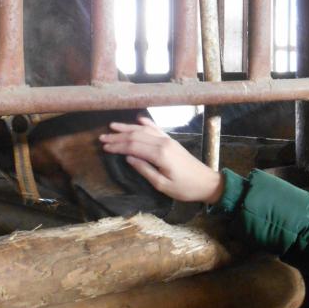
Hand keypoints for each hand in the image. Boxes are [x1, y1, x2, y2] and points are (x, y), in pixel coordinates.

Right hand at [99, 116, 224, 203]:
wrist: (206, 182)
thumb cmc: (184, 188)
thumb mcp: (162, 185)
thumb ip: (145, 170)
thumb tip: (129, 158)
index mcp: (159, 154)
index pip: (133, 146)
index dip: (117, 146)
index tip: (104, 146)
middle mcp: (162, 143)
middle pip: (136, 136)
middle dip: (118, 136)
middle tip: (102, 137)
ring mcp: (167, 140)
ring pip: (144, 129)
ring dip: (128, 128)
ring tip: (113, 126)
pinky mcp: (171, 141)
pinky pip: (156, 128)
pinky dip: (146, 123)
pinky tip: (138, 119)